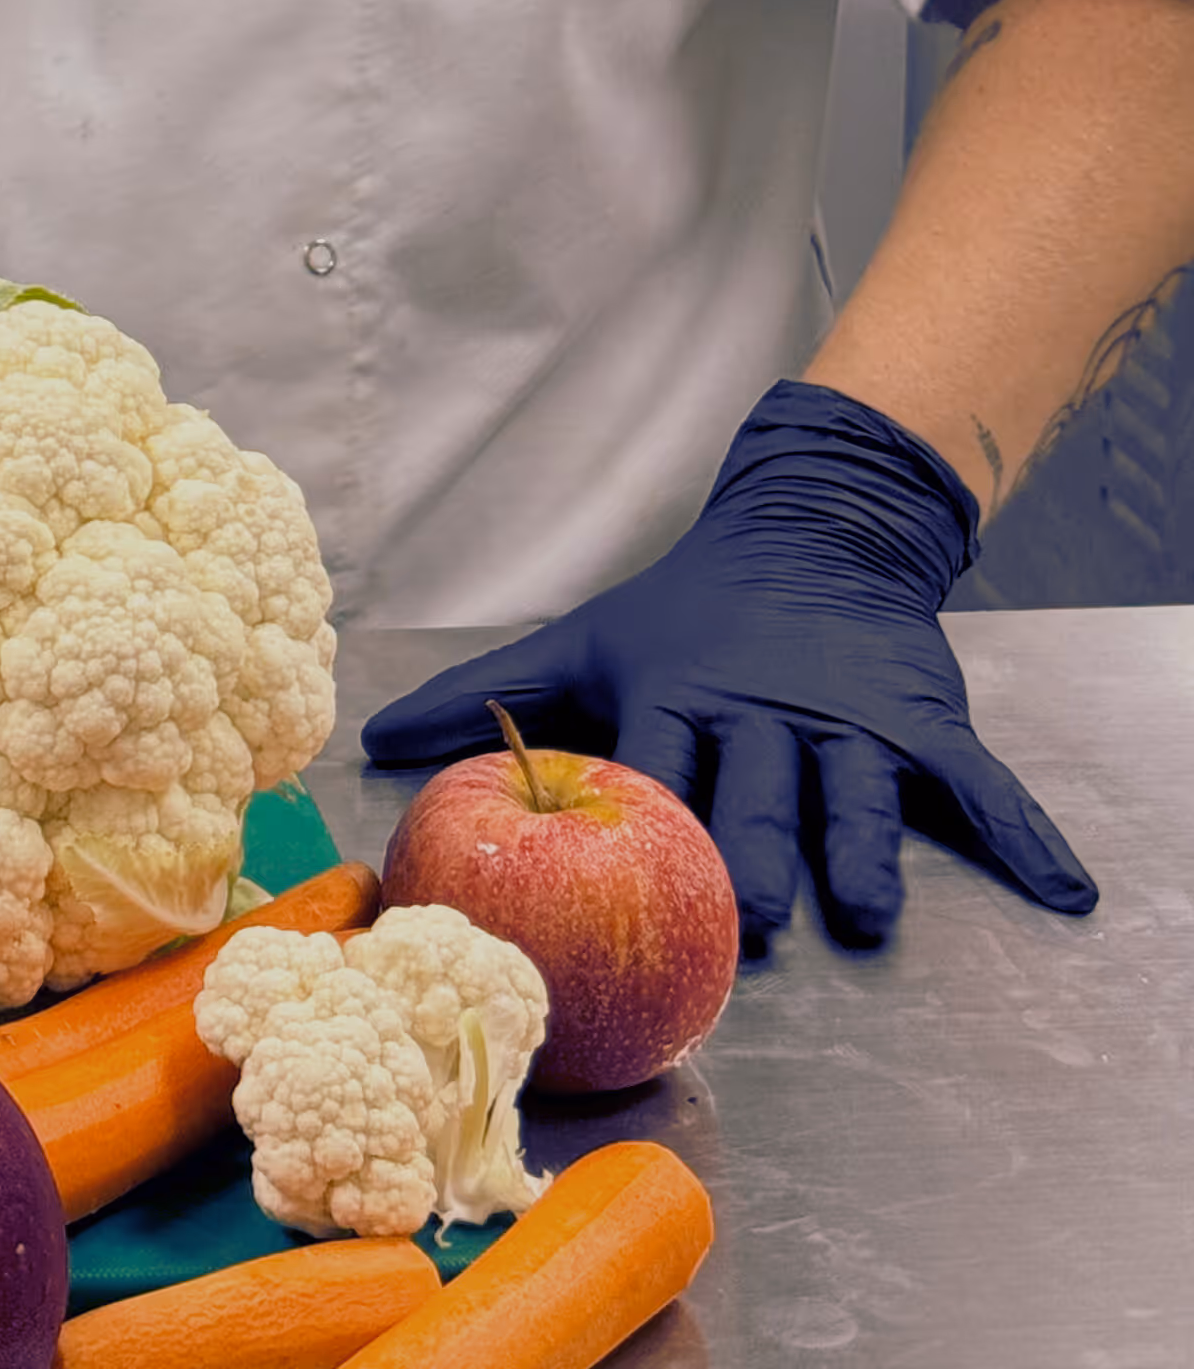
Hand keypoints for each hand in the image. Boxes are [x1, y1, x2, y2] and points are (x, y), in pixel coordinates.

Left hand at [358, 379, 1095, 945]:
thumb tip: (375, 739)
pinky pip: (980, 786)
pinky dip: (1025, 834)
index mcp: (680, 695)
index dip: (644, 817)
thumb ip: (488, 698)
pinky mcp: (923, 721)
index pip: (657, 764)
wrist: (810, 527)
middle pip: (760, 792)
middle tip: (751, 913)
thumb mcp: (584, 642)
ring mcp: (851, 720)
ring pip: (860, 793)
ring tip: (868, 909)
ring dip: (864, 851)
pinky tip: (1065, 889)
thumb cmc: (685, 611)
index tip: (629, 880)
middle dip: (755, 850)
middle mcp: (765, 711)